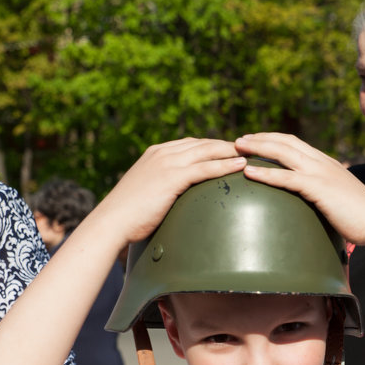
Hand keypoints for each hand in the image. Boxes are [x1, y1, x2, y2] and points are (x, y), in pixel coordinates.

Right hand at [91, 138, 244, 246]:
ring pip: (207, 151)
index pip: (192, 144)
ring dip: (232, 152)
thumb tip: (173, 199)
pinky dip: (225, 165)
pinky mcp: (172, 177)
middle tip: (249, 150)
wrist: (112, 221)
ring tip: (252, 154)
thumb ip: (161, 188)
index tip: (231, 150)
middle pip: (203, 143)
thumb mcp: (146, 193)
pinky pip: (205, 168)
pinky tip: (240, 166)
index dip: (213, 146)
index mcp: (156, 153)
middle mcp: (163, 152)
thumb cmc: (128, 215)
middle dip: (227, 145)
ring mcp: (168, 162)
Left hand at [234, 133, 364, 247]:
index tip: (254, 140)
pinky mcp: (319, 188)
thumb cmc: (362, 218)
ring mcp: (321, 173)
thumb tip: (313, 206)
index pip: (295, 143)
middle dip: (259, 138)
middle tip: (238, 140)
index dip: (272, 139)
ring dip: (257, 148)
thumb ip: (325, 196)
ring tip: (237, 148)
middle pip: (285, 141)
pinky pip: (286, 177)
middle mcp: (322, 162)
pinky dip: (265, 172)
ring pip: (282, 152)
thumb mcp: (339, 200)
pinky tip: (249, 172)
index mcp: (326, 163)